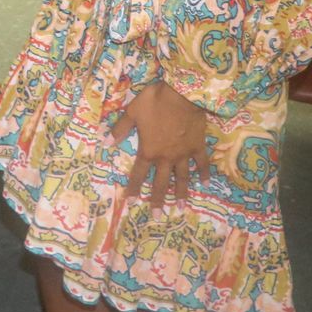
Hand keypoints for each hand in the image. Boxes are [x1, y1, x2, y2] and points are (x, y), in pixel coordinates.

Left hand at [110, 82, 208, 205]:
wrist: (183, 95)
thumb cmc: (154, 102)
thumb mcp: (132, 113)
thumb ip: (120, 129)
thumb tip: (106, 143)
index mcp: (149, 150)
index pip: (139, 173)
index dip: (134, 187)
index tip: (131, 202)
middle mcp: (166, 157)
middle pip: (161, 182)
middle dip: (158, 200)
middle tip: (158, 216)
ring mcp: (184, 154)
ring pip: (182, 178)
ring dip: (181, 193)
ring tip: (182, 208)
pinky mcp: (198, 147)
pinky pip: (202, 163)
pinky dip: (204, 173)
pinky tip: (206, 184)